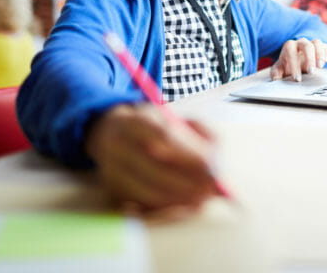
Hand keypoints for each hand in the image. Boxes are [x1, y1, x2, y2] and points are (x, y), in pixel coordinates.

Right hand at [85, 103, 217, 211]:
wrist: (113, 135)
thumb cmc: (156, 128)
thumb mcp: (177, 118)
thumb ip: (200, 134)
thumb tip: (216, 163)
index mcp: (135, 119)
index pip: (162, 133)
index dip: (187, 152)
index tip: (209, 164)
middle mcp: (116, 143)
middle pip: (153, 166)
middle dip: (186, 180)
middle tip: (210, 188)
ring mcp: (110, 168)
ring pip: (147, 189)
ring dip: (179, 197)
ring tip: (202, 199)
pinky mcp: (111, 190)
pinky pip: (142, 204)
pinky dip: (167, 207)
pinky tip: (185, 204)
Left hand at [270, 38, 326, 81]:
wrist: (297, 60)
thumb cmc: (288, 65)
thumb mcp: (280, 69)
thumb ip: (276, 72)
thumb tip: (275, 78)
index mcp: (289, 47)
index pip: (291, 52)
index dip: (294, 65)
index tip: (297, 79)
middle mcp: (300, 43)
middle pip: (306, 45)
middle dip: (309, 58)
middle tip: (311, 72)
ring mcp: (311, 44)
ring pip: (317, 43)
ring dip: (320, 55)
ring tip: (320, 67)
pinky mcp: (321, 47)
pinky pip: (325, 47)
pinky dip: (326, 54)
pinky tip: (324, 63)